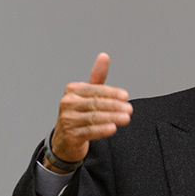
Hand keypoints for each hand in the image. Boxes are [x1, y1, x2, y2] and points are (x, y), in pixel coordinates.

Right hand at [43, 53, 131, 172]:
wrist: (65, 140)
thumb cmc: (79, 113)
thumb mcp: (87, 94)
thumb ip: (97, 77)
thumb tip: (104, 56)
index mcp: (73, 90)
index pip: (95, 90)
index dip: (111, 93)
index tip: (125, 96)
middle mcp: (68, 103)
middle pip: (95, 103)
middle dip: (115, 106)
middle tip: (129, 109)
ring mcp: (68, 120)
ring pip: (94, 117)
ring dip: (112, 118)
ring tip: (126, 118)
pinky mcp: (70, 135)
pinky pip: (89, 131)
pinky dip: (102, 130)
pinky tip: (113, 128)